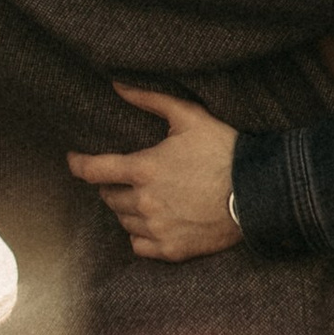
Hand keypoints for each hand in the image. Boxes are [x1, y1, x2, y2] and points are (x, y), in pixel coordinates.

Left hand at [68, 88, 242, 259]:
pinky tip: (153, 222)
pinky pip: (139, 245)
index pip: (93, 171)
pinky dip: (140, 234)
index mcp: (144, 169)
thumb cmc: (225, 150)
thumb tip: (117, 85)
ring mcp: (157, 229)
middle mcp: (145, 202)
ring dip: (126, 209)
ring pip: (123, 221)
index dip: (78, 164)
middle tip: (126, 177)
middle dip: (112, 185)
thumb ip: (150, 100)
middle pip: (108, 197)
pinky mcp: (172, 250)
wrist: (259, 191)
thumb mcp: (189, 116)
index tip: (74, 160)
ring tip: (144, 197)